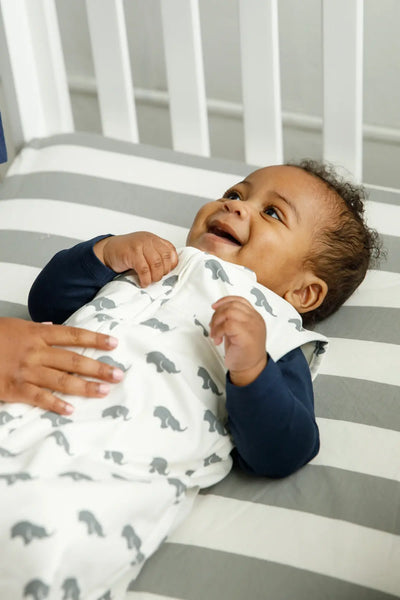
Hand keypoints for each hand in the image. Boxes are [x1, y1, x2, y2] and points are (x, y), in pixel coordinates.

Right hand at [0, 318, 123, 414]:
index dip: (95, 339)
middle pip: (73, 360)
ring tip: (104, 391)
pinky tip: (71, 410)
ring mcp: (26, 371)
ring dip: (85, 387)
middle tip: (119, 375)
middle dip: (98, 367)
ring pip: (61, 380)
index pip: (73, 335)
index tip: (114, 344)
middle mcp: (36, 352)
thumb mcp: (15, 325)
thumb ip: (37, 329)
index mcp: (37, 333)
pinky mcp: (14, 389)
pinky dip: (55, 404)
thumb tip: (54, 326)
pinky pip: (38, 398)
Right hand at [94, 232, 177, 286]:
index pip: (171, 251)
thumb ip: (157, 255)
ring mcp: (140, 245)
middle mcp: (148, 240)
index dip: (171, 264)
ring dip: (155, 276)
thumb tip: (170, 271)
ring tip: (150, 281)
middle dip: (163, 272)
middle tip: (157, 278)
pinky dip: (145, 279)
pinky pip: (144, 269)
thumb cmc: (127, 252)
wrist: (108, 250)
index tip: (166, 273)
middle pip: (165, 258)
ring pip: (156, 264)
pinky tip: (143, 283)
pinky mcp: (132, 253)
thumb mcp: (145, 250)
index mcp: (154, 239)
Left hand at [210, 296, 266, 385]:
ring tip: (215, 334)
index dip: (225, 300)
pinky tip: (218, 339)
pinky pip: (227, 324)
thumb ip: (232, 320)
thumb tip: (217, 311)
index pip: (240, 300)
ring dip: (217, 322)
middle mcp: (255, 319)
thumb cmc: (243, 352)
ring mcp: (252, 326)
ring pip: (229, 312)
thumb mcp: (238, 331)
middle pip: (232, 305)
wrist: (250, 369)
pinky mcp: (246, 335)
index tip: (214, 307)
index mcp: (255, 317)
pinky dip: (218, 331)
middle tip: (213, 326)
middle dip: (217, 314)